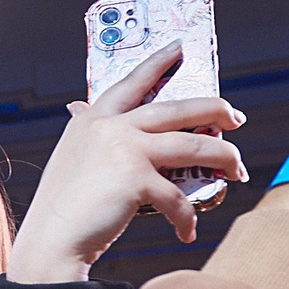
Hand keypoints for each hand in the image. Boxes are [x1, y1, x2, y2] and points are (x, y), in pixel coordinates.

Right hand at [8, 42, 249, 281]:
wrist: (51, 241)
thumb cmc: (63, 207)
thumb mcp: (71, 156)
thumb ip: (86, 131)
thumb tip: (78, 107)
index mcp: (93, 119)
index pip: (131, 82)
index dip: (157, 63)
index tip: (179, 48)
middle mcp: (110, 127)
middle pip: (177, 109)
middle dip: (214, 109)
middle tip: (235, 117)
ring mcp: (125, 151)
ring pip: (192, 145)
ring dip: (223, 157)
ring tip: (237, 170)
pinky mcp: (136, 180)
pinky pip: (178, 197)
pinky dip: (186, 217)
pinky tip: (187, 232)